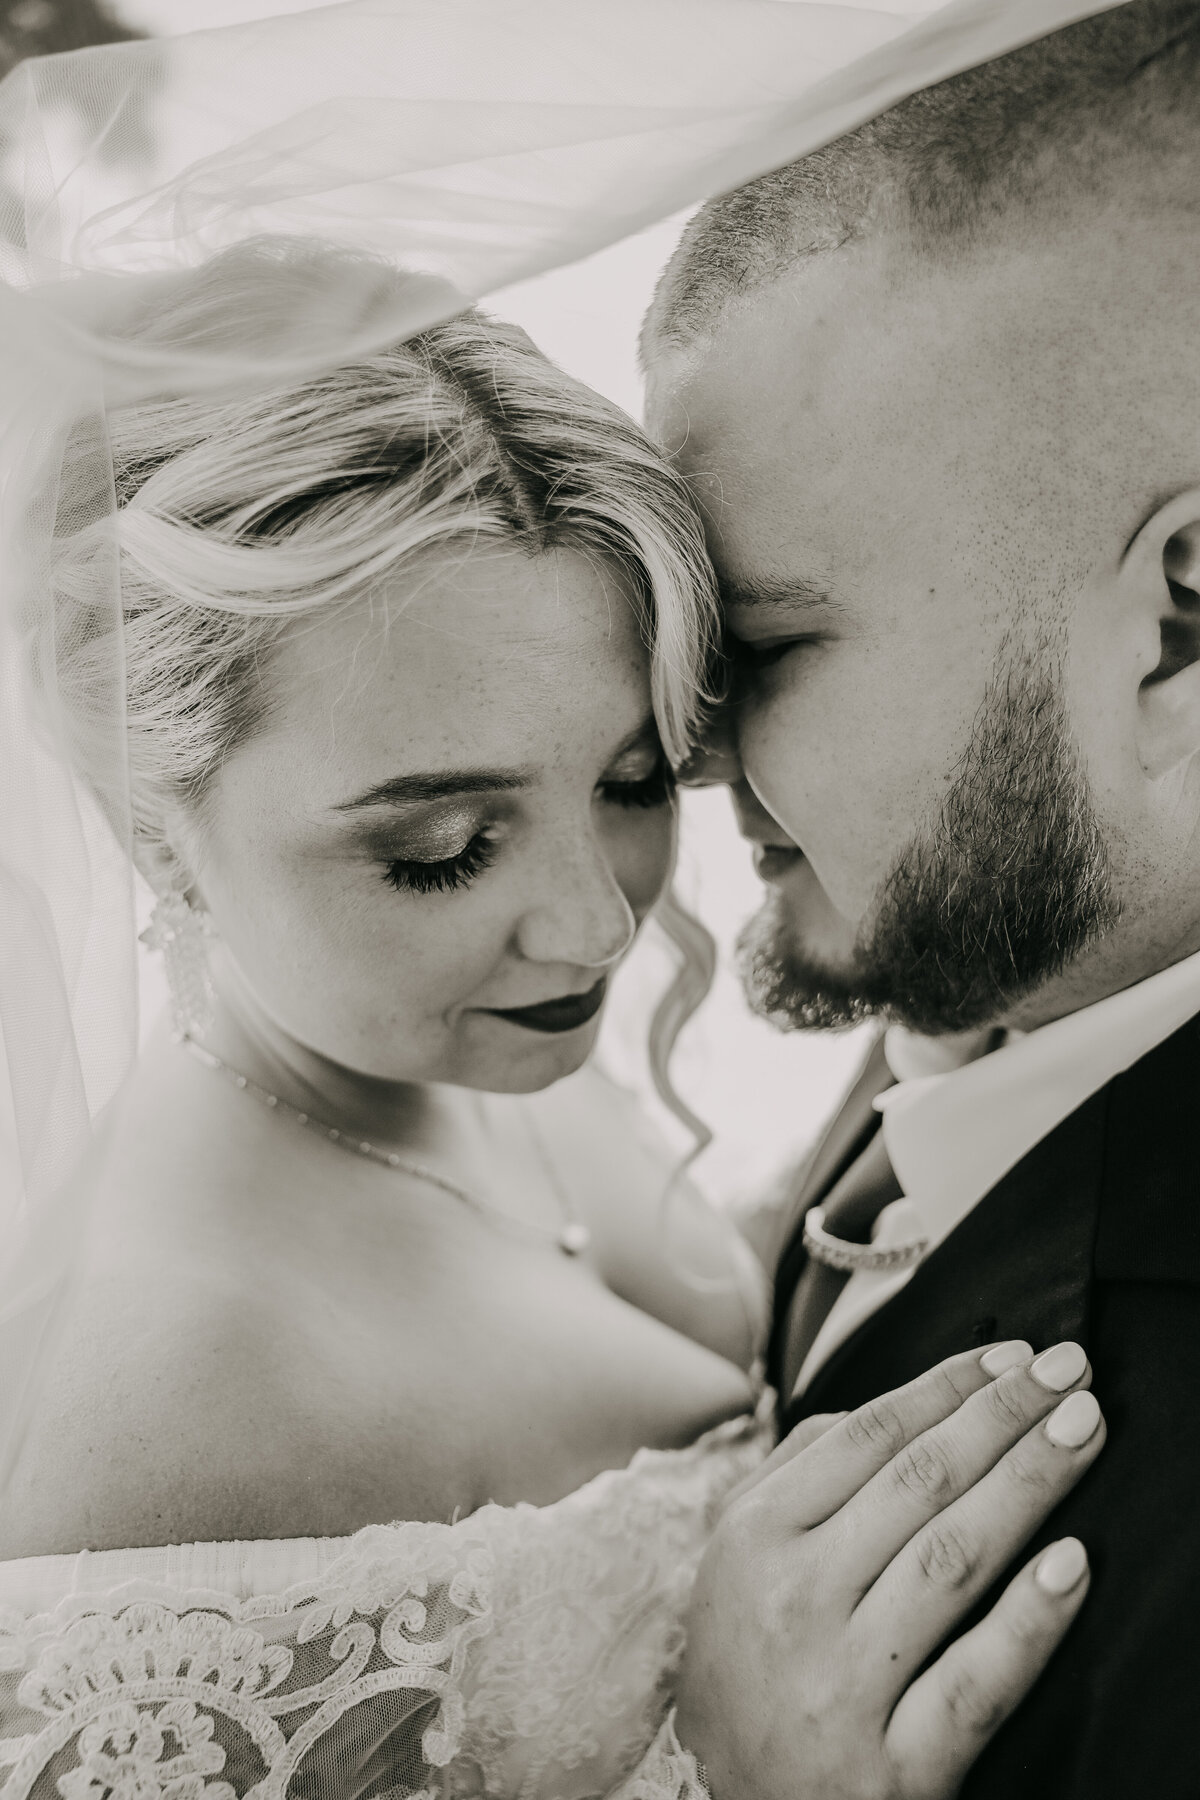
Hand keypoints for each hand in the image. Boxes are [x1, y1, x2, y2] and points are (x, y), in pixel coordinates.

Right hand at [674, 1341, 1102, 1799]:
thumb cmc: (742, 1664)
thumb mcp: (734, 1557)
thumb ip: (797, 1470)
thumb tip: (890, 1405)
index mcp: (755, 1535)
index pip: (869, 1434)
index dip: (949, 1385)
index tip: (1015, 1355)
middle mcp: (795, 1598)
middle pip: (920, 1482)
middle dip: (1004, 1415)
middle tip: (1070, 1370)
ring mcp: (843, 1682)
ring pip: (952, 1559)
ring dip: (1029, 1483)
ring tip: (1084, 1430)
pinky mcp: (895, 1766)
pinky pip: (976, 1681)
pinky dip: (1029, 1622)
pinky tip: (1074, 1564)